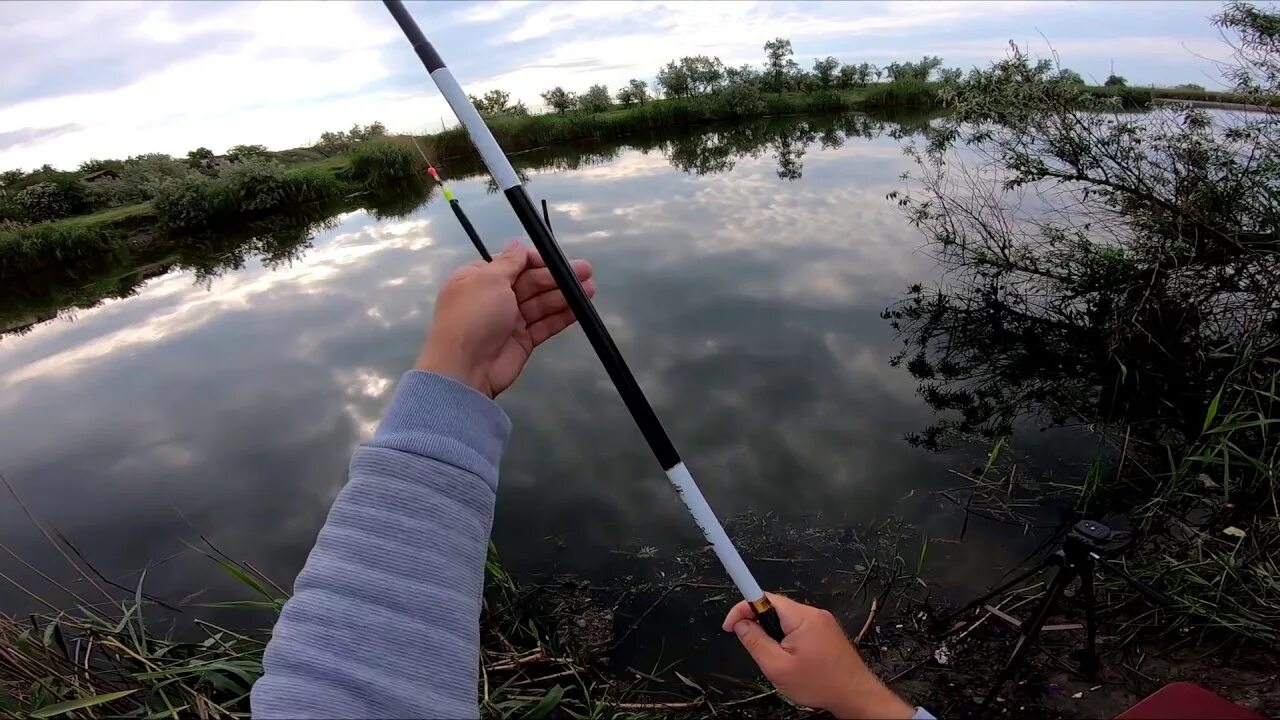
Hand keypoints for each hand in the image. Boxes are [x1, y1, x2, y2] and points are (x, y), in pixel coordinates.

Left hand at [415, 240, 592, 397]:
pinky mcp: (522, 341)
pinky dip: (562, 317)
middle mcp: (494, 297)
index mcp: (480, 278)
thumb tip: (517, 243)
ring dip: (564, 295)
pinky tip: (580, 309)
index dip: (538, 260)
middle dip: (557, 276)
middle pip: (531, 283)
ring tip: (590, 289)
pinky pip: (545, 325)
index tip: (558, 259)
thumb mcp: (488, 279)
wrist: (465, 367)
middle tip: (586, 271)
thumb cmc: (473, 315)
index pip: (514, 263)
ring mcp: (509, 321)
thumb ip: (509, 262)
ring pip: (541, 304)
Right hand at [723, 594, 913, 719]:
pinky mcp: (827, 632)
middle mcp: (813, 613)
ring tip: (778, 660)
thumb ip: (755, 642)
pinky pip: (799, 628)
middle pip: (775, 608)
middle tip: (755, 648)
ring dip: (774, 634)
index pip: (764, 597)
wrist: (856, 696)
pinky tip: (793, 660)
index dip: (742, 607)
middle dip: (759, 625)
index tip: (730, 624)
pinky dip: (788, 639)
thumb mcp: (778, 667)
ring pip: (786, 620)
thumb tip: (740, 624)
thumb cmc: (820, 684)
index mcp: (801, 617)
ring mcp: (822, 622)